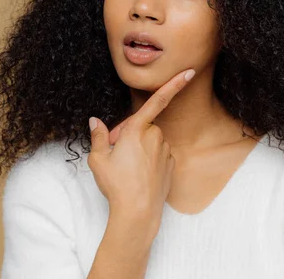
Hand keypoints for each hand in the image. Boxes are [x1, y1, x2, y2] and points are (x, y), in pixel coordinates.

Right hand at [87, 69, 195, 222]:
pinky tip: (138, 174)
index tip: (188, 72)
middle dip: (127, 134)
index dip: (174, 84)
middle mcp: (154, 136)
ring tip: (125, 167)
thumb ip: (98, 136)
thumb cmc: (116, 184)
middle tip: (113, 154)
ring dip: (138, 148)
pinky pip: (158, 154)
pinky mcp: (170, 164)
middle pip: (140, 127)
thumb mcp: (98, 159)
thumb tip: (95, 122)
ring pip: (149, 141)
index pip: (157, 100)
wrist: (138, 211)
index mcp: (136, 129)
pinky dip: (148, 159)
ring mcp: (165, 151)